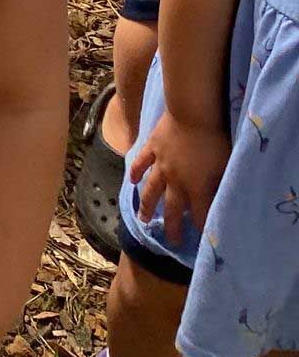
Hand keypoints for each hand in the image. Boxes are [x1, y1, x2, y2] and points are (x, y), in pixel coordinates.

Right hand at [132, 110, 228, 246]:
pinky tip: (132, 182)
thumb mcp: (225, 167)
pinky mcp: (152, 148)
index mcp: (196, 188)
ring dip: (146, 206)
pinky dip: (136, 172)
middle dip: (171, 226)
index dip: (199, 228)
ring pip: (151, 190)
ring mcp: (161, 165)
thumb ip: (220, 185)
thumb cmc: (214, 140)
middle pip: (172, 208)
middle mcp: (176, 181)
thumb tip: (221, 199)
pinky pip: (141, 163)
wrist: (192, 114)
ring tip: (142, 219)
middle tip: (169, 241)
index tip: (200, 242)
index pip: (199, 215)